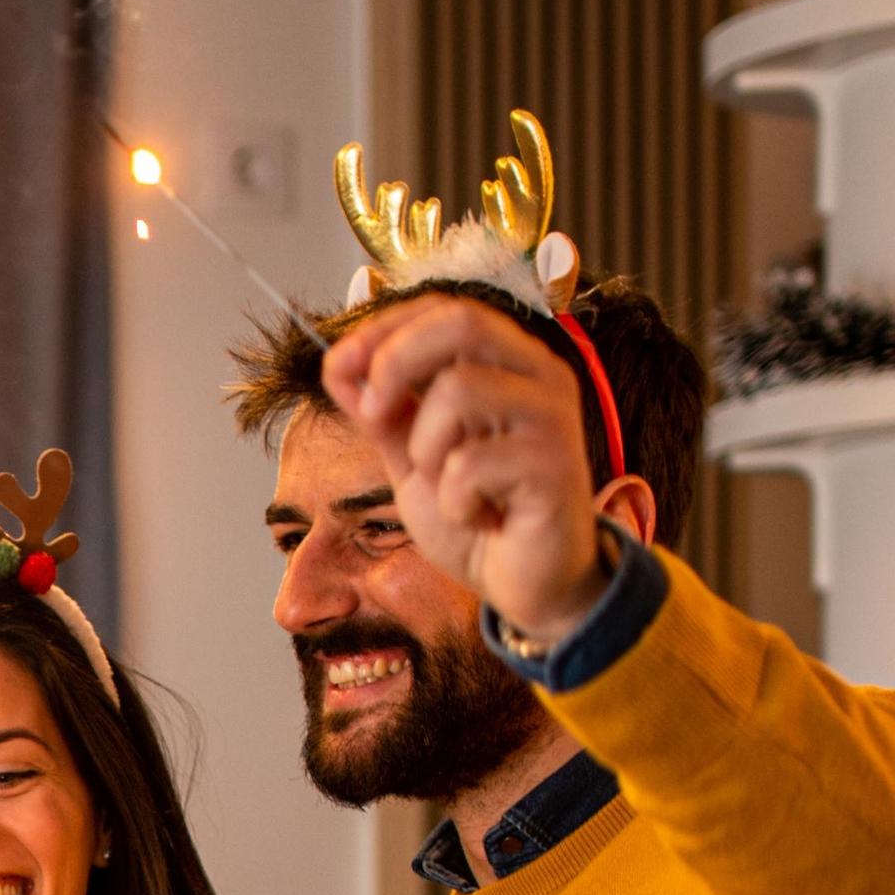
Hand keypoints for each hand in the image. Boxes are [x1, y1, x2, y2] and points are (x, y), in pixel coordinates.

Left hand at [318, 298, 618, 646]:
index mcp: (506, 362)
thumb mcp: (413, 456)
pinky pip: (472, 463)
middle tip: (373, 415)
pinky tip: (477, 517)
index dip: (384, 329)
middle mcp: (538, 375)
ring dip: (426, 447)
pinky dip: (453, 499)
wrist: (525, 584)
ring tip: (444, 484)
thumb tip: (339, 363)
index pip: (445, 309)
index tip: (340, 365)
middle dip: (395, 363)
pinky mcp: (555, 464)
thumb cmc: (478, 513)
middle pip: (461, 321)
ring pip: (460, 389)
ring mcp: (551, 416)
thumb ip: (383, 410)